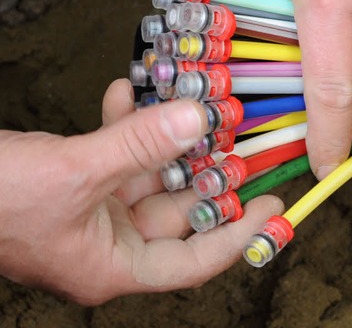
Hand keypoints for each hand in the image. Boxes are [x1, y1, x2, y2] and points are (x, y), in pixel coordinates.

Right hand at [0, 79, 282, 304]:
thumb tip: (199, 119)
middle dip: (206, 170)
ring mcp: (91, 210)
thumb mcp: (74, 172)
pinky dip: (124, 124)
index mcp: (111, 265)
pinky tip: (128, 91)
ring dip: (166, 138)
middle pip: (177, 210)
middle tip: (237, 136)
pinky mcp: (75, 180)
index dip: (238, 234)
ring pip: (149, 174)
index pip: (193, 261)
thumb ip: (140, 146)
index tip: (272, 205)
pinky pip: (114, 154)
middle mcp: (107, 242)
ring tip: (190, 103)